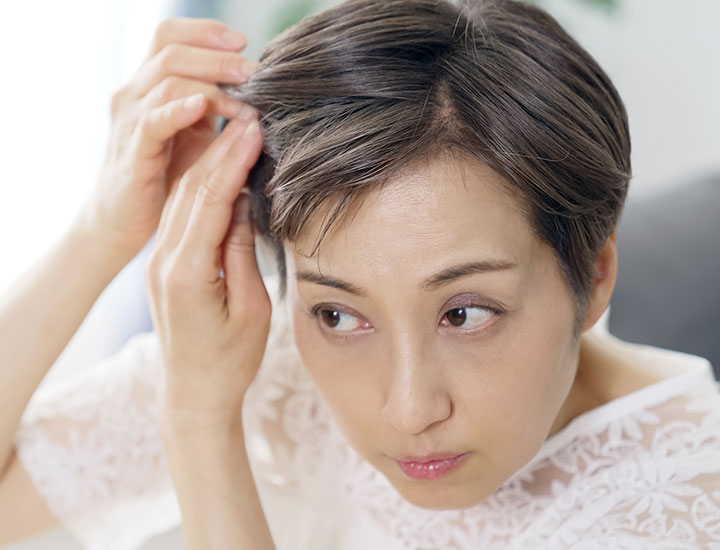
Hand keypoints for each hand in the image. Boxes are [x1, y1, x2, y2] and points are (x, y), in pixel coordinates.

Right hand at [80, 17, 258, 259]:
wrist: (124, 220)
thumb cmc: (163, 176)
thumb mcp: (194, 134)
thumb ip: (217, 108)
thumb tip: (258, 91)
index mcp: (149, 84)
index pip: (170, 36)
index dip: (205, 33)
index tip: (243, 43)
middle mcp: (135, 94)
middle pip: (171, 51)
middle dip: (216, 57)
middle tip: (253, 70)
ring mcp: (130, 120)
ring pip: (166, 80)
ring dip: (210, 85)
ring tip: (243, 99)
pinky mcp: (133, 151)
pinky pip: (152, 121)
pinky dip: (178, 110)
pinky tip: (203, 107)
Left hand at [145, 112, 269, 436]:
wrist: (193, 393)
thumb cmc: (229, 361)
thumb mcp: (253, 310)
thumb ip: (244, 255)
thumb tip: (244, 205)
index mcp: (187, 273)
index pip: (210, 201)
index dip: (233, 161)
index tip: (254, 128)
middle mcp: (165, 261)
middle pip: (192, 191)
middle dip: (221, 150)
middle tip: (250, 116)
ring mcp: (161, 261)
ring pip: (184, 198)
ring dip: (210, 162)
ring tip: (238, 131)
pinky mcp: (166, 263)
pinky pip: (183, 215)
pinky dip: (203, 186)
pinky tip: (220, 168)